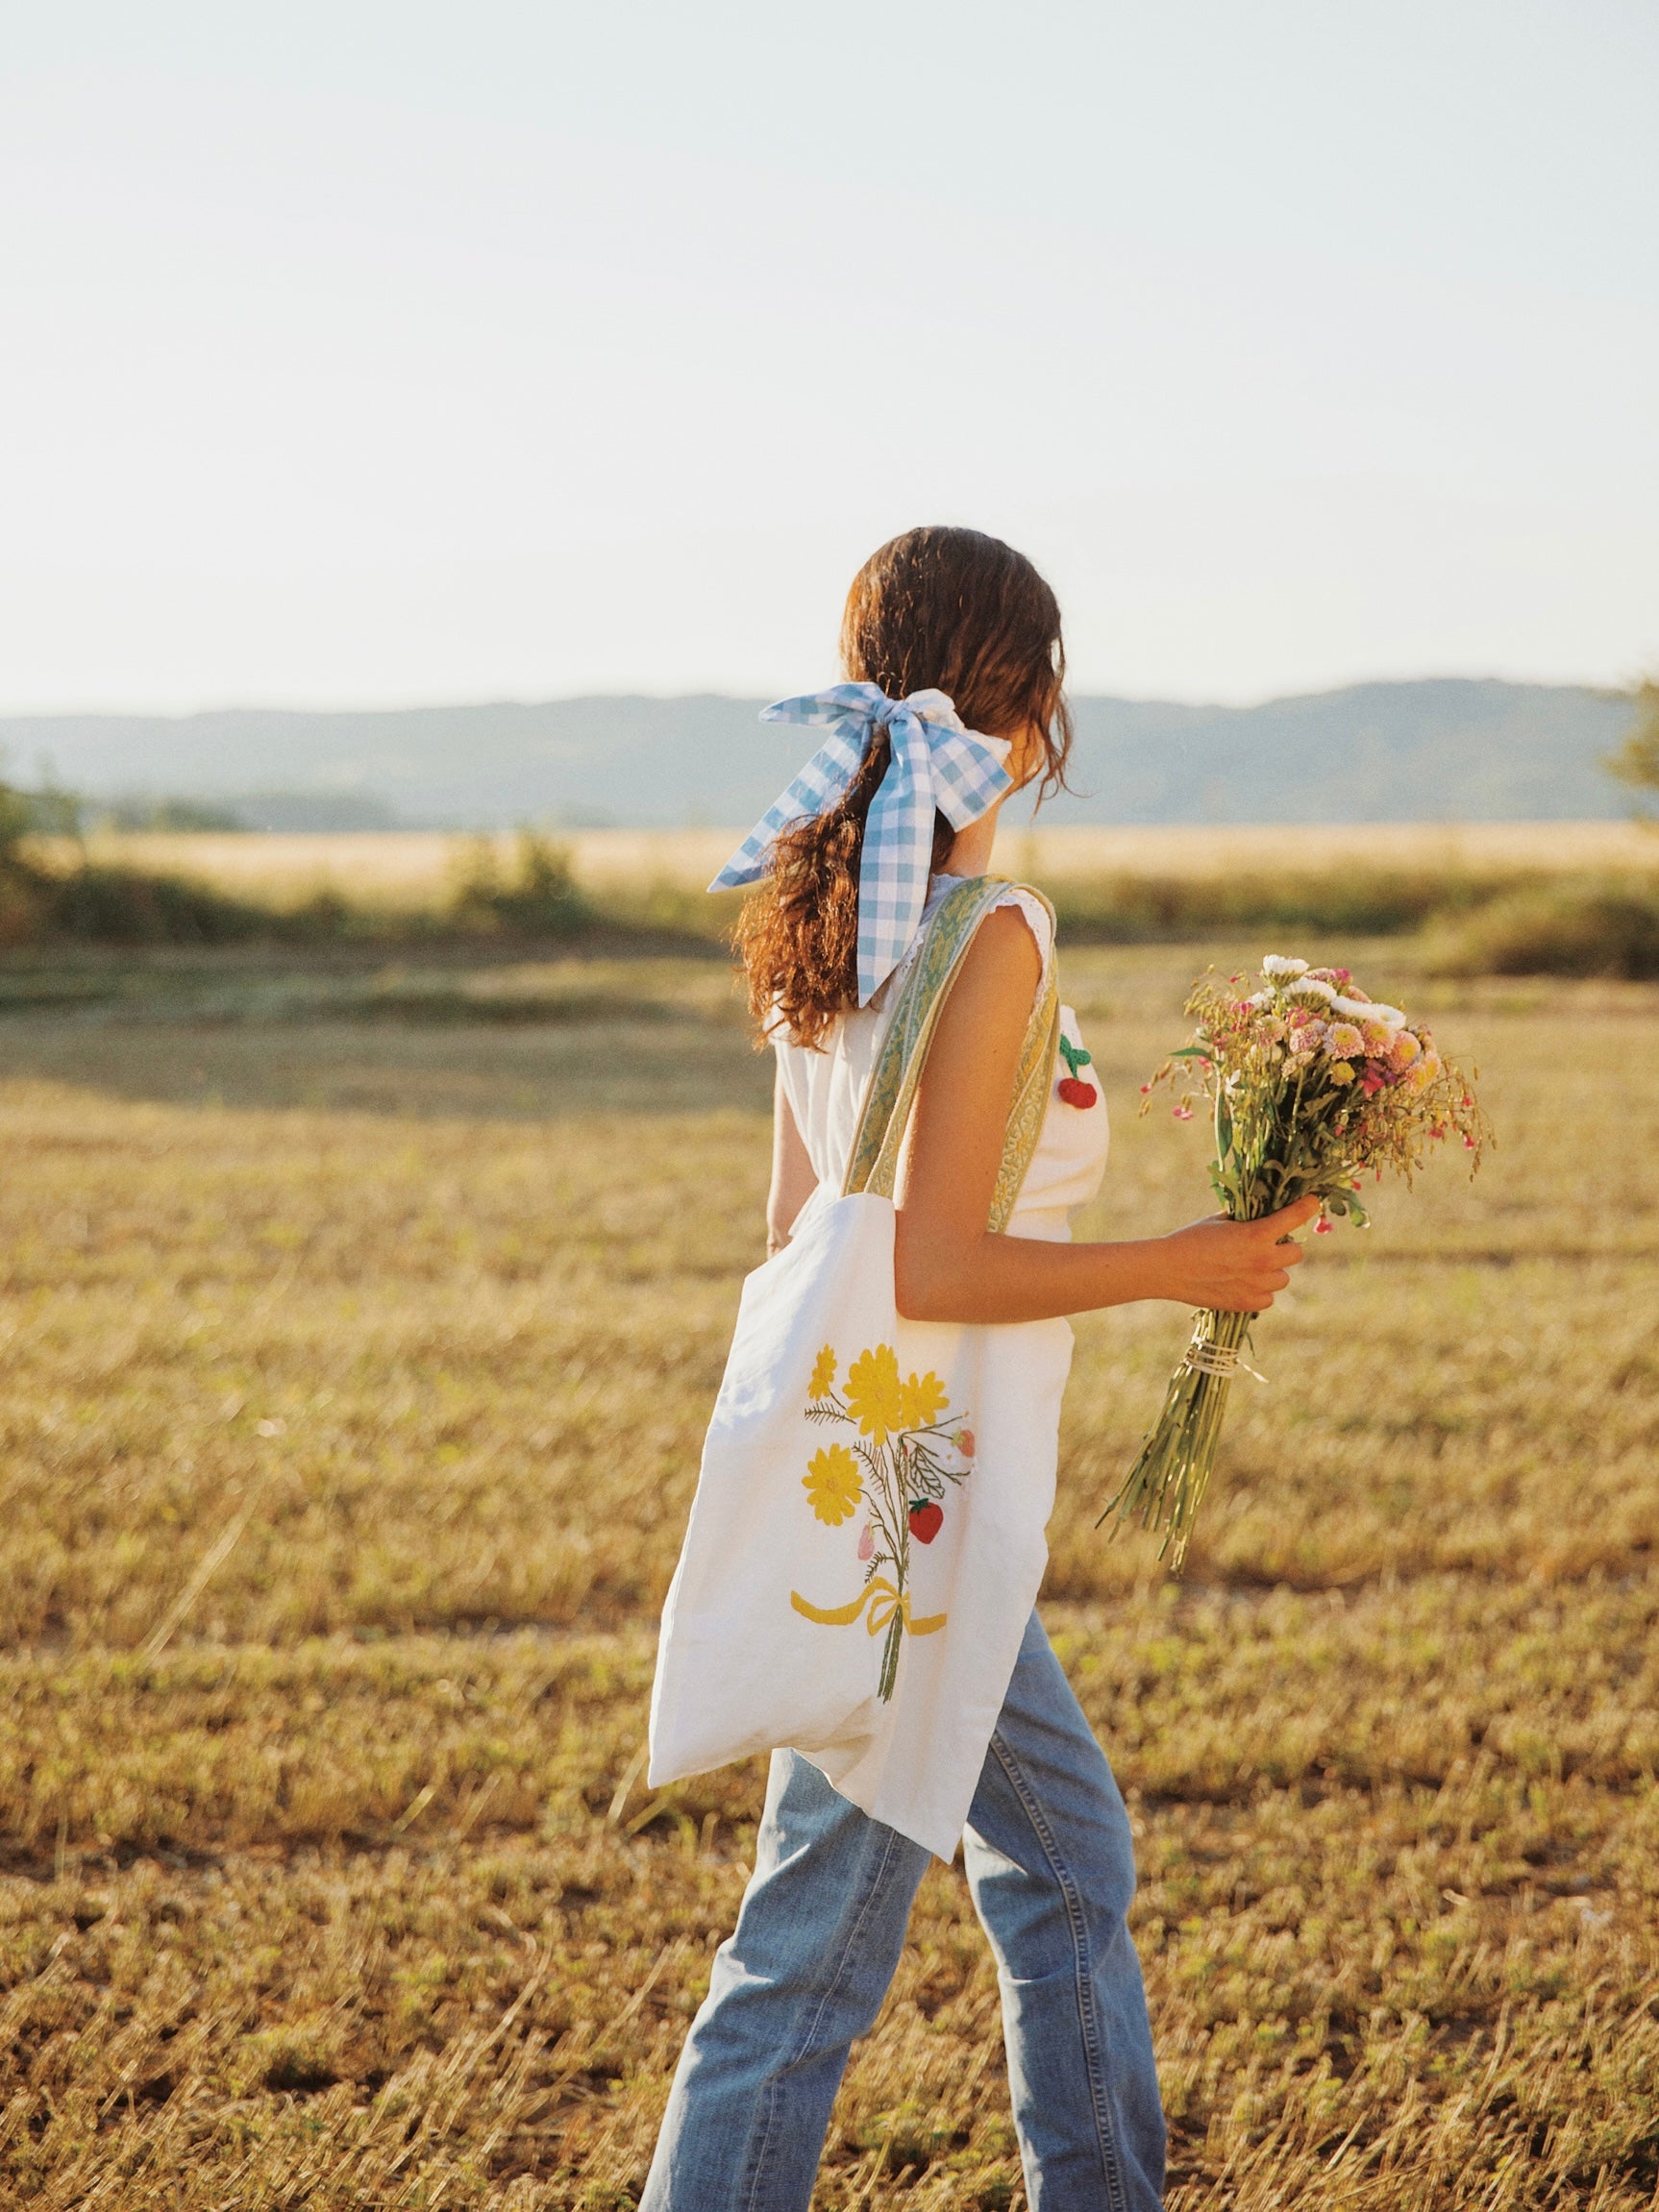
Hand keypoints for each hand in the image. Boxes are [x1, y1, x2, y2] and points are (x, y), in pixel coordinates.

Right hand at [1147, 1195, 1320, 1310]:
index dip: (1308, 1206)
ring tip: (1250, 1267)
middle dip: (1285, 1246)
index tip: (1313, 1202)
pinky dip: (1260, 1291)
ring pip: (1283, 1278)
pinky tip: (1243, 1283)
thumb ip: (1246, 1219)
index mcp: (1257, 1234)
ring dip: (1272, 1271)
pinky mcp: (1247, 1304)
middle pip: (1297, 1253)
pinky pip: (1268, 1298)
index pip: (1295, 1217)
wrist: (1168, 1269)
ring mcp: (1257, 1285)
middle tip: (1267, 1244)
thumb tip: (1262, 1214)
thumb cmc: (1191, 1238)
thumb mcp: (1220, 1220)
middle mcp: (1263, 1261)